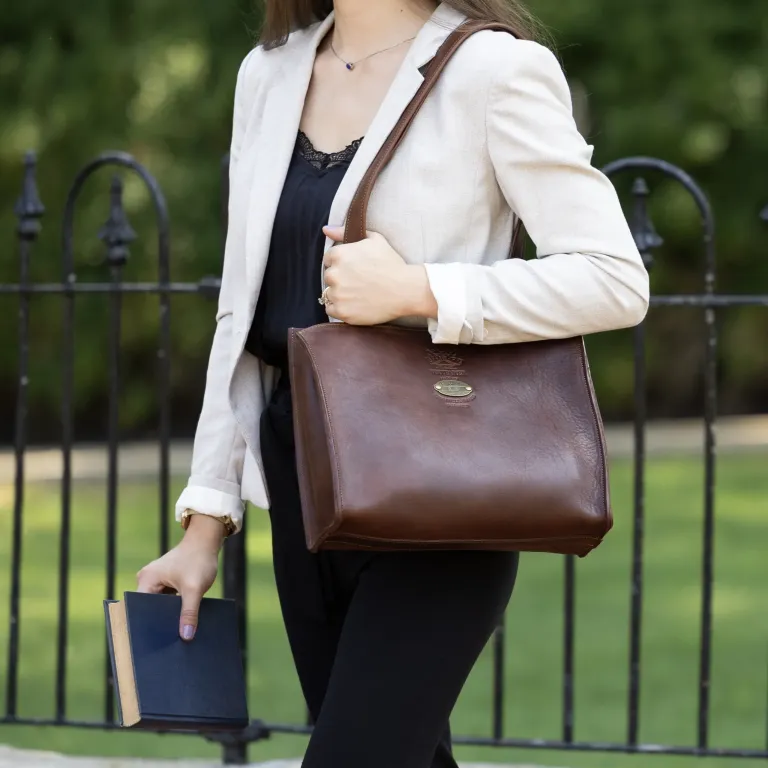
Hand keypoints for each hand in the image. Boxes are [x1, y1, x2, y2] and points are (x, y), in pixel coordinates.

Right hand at [136, 515, 224, 640]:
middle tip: (167, 644)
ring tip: (174, 636)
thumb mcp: (194, 588)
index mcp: (146, 581)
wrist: (207, 542)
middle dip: (159, 623)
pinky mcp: (167, 583)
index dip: (147, 626)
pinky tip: (182, 622)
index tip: (153, 644)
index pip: (139, 610)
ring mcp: (157, 582)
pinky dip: (174, 609)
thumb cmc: (198, 560)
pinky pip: (167, 601)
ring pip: (159, 606)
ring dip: (168, 617)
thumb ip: (189, 613)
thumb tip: (186, 637)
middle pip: (149, 609)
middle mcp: (147, 581)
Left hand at [322, 226, 436, 324]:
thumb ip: (344, 232)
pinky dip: (340, 308)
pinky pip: (331, 309)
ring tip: (359, 294)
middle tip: (359, 282)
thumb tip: (326, 230)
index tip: (355, 270)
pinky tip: (355, 304)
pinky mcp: (342, 312)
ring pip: (329, 293)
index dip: (342, 264)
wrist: (406, 290)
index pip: (328, 260)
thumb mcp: (373, 239)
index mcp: (339, 255)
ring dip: (340, 294)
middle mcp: (334, 274)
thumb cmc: (392, 263)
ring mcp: (337, 294)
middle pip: (329, 277)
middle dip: (341, 279)